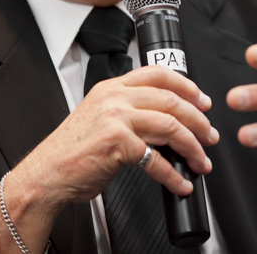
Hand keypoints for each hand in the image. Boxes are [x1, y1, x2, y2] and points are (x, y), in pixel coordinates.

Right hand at [14, 65, 217, 212]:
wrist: (47, 174)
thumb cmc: (71, 151)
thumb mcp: (98, 117)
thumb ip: (126, 110)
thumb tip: (164, 120)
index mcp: (111, 88)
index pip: (157, 74)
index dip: (187, 86)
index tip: (202, 101)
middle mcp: (115, 98)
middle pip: (170, 100)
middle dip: (198, 120)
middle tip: (209, 135)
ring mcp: (116, 119)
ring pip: (170, 125)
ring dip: (192, 147)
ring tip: (201, 160)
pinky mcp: (118, 144)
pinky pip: (157, 159)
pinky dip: (173, 174)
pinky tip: (180, 183)